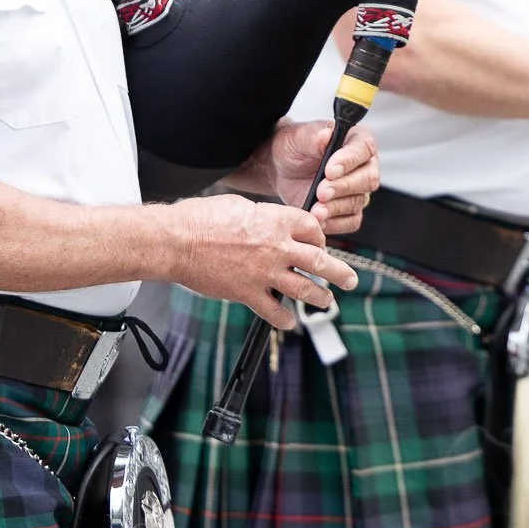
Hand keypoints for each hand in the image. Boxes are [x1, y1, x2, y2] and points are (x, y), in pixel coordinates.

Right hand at [160, 194, 357, 329]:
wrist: (177, 242)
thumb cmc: (201, 218)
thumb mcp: (239, 205)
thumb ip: (263, 216)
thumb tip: (272, 222)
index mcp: (276, 220)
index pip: (313, 230)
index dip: (319, 237)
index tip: (318, 244)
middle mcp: (277, 247)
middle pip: (321, 261)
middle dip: (340, 272)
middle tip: (351, 280)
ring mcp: (265, 273)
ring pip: (305, 289)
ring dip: (320, 297)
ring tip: (327, 301)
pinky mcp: (249, 294)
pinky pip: (275, 312)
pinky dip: (284, 319)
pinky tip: (288, 322)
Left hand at [258, 120, 380, 235]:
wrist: (281, 169)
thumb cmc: (294, 147)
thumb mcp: (298, 137)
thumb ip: (314, 137)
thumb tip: (326, 135)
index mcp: (356, 140)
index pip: (363, 149)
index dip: (349, 161)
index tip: (329, 171)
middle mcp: (363, 165)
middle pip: (367, 180)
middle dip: (342, 187)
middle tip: (321, 192)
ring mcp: (358, 190)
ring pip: (357, 202)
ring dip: (336, 208)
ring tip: (316, 210)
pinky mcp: (348, 210)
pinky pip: (351, 221)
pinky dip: (335, 222)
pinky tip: (319, 219)